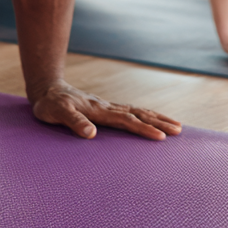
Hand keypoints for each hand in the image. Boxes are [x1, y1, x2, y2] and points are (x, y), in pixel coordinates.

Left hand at [32, 80, 180, 140]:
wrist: (48, 90)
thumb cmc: (51, 105)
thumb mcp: (57, 114)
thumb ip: (74, 122)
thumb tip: (92, 135)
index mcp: (100, 110)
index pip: (127, 120)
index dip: (144, 129)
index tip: (160, 138)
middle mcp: (108, 107)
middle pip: (139, 114)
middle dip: (159, 122)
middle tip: (179, 130)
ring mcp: (109, 107)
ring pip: (139, 111)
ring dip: (157, 118)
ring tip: (175, 125)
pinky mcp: (106, 109)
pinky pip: (132, 112)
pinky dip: (146, 115)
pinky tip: (152, 120)